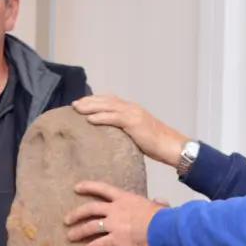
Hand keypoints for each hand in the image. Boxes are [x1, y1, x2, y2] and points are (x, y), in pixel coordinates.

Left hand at [63, 181, 168, 245]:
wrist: (162, 227)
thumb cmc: (162, 216)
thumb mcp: (158, 206)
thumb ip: (156, 203)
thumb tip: (159, 202)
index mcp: (124, 198)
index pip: (102, 189)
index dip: (88, 187)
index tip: (76, 188)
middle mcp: (115, 209)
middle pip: (90, 209)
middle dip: (76, 214)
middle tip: (67, 220)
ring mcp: (114, 224)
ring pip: (90, 227)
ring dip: (78, 232)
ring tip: (70, 237)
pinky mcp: (116, 239)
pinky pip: (99, 244)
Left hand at [71, 95, 188, 164]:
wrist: (171, 145)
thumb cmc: (156, 144)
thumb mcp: (138, 134)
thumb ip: (125, 130)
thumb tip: (112, 136)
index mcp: (132, 109)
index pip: (110, 100)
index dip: (95, 100)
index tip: (82, 104)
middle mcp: (131, 107)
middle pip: (106, 100)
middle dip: (89, 101)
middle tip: (74, 105)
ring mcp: (133, 114)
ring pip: (107, 106)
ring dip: (90, 106)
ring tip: (77, 109)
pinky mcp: (134, 122)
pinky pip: (114, 118)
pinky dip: (101, 117)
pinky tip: (89, 120)